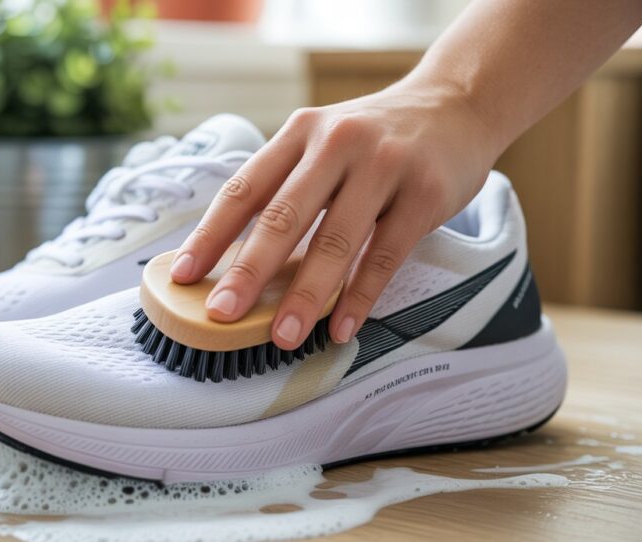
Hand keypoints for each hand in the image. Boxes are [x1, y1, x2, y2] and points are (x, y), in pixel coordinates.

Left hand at [169, 78, 502, 348]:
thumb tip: (236, 261)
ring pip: (335, 240)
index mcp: (300, 133)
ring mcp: (384, 166)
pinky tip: (342, 327)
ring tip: (283, 336)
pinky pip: (386, 255)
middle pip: (283, 217)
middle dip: (248, 272)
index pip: (244, 188)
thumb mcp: (324, 143)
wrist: (457, 105)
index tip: (184, 275)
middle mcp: (337, 143)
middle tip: (221, 314)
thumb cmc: (378, 138)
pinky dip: (361, 297)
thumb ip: (287, 189)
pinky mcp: (425, 193)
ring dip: (305, 295)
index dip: (210, 235)